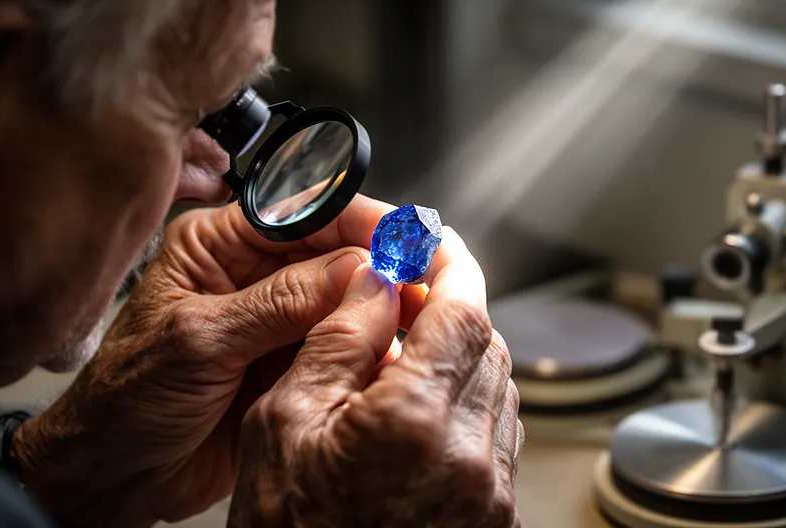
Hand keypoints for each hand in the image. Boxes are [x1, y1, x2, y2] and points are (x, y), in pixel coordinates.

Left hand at [12, 195, 427, 525]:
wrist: (115, 475)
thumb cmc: (126, 400)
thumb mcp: (199, 341)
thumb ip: (278, 304)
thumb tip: (356, 268)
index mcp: (218, 246)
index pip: (303, 214)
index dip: (359, 222)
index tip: (406, 236)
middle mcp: (254, 276)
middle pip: (337, 255)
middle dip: (382, 268)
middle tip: (426, 282)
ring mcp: (278, 322)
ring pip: (349, 303)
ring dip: (383, 311)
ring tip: (420, 320)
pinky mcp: (293, 364)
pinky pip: (345, 348)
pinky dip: (372, 353)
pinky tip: (393, 357)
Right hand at [228, 228, 522, 527]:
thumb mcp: (283, 425)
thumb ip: (338, 341)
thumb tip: (375, 280)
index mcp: (412, 422)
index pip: (462, 309)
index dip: (452, 264)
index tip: (436, 241)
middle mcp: (470, 456)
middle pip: (489, 343)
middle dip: (454, 309)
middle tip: (409, 299)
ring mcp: (491, 492)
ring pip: (501, 385)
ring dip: (464, 357)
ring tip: (408, 359)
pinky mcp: (497, 516)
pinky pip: (501, 433)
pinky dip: (472, 404)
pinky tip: (424, 411)